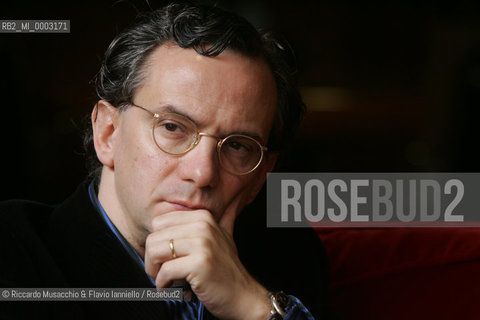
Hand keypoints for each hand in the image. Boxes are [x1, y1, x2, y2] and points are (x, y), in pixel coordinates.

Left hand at [144, 209, 270, 319]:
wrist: (242, 296)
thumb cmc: (226, 270)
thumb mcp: (225, 237)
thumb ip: (225, 216)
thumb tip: (234, 199)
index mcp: (203, 217)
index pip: (159, 222)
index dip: (156, 243)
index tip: (164, 258)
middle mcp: (203, 226)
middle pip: (154, 237)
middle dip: (152, 259)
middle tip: (161, 273)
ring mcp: (203, 244)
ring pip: (155, 251)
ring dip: (154, 272)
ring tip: (164, 280)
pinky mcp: (200, 263)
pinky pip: (165, 271)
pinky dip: (162, 284)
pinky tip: (171, 288)